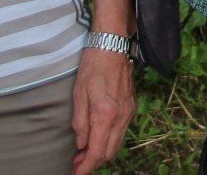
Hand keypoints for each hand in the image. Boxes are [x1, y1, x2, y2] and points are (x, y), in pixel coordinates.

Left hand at [70, 47, 135, 174]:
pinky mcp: (131, 107)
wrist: (112, 45)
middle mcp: (120, 116)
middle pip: (109, 152)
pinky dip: (110, 141)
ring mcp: (128, 112)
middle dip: (93, 163)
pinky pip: (121, 132)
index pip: (96, 152)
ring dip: (102, 153)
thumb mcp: (79, 93)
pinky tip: (98, 138)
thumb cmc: (92, 66)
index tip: (75, 174)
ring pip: (117, 144)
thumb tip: (81, 144)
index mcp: (105, 114)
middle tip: (77, 164)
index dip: (85, 167)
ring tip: (85, 154)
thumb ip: (80, 122)